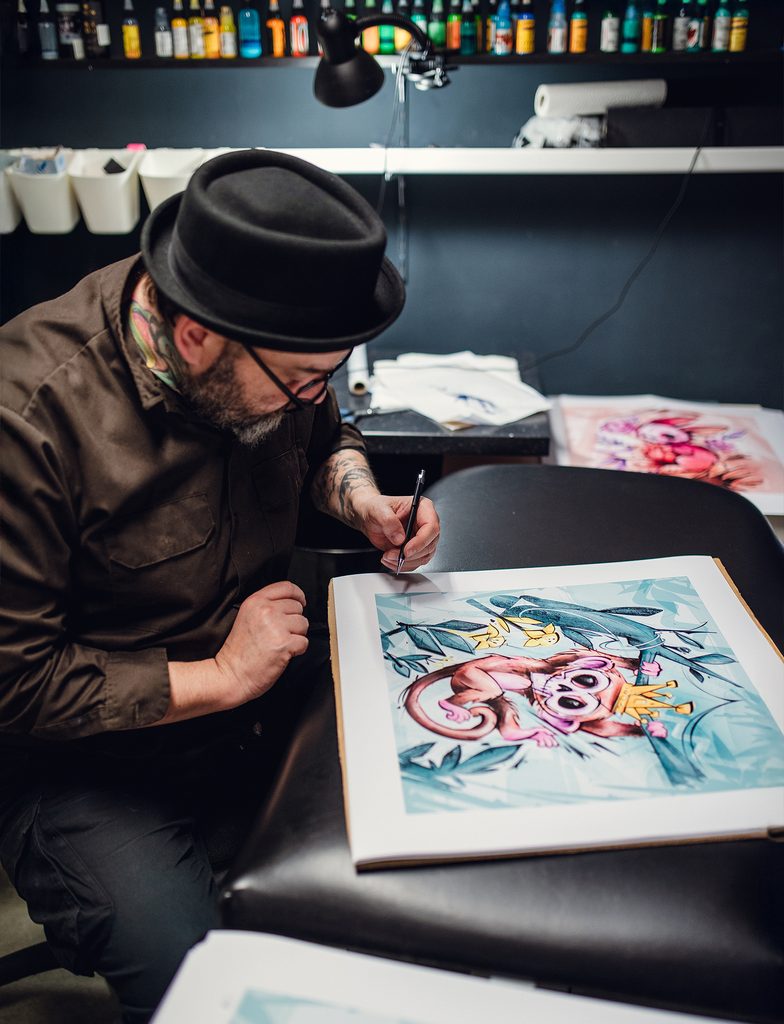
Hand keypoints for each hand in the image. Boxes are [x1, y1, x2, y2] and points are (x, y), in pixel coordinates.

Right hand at [214, 581, 308, 705]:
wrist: (231, 674)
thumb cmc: (239, 650)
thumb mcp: (247, 616)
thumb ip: (266, 605)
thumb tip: (293, 602)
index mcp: (255, 601)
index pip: (287, 587)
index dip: (298, 595)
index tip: (301, 602)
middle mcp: (266, 610)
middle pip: (298, 607)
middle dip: (294, 622)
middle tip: (279, 634)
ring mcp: (276, 626)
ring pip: (303, 624)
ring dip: (296, 636)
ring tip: (279, 644)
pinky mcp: (284, 644)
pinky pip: (304, 642)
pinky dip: (297, 650)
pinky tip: (282, 654)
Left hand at [352, 493, 439, 572]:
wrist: (370, 518)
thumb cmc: (377, 509)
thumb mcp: (379, 510)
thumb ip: (389, 521)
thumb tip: (400, 538)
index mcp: (423, 508)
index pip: (431, 527)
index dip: (421, 541)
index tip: (406, 550)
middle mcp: (426, 523)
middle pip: (430, 545)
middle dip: (410, 555)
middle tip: (392, 555)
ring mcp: (422, 538)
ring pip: (424, 557)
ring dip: (405, 562)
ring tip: (388, 556)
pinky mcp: (416, 549)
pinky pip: (416, 563)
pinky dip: (402, 565)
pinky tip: (390, 560)